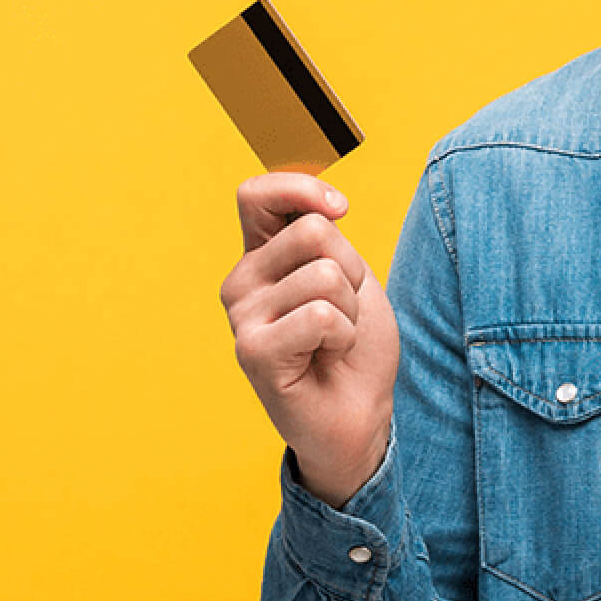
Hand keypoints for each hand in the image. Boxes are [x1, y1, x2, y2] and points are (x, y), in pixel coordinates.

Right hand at [221, 172, 398, 508]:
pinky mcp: (253, 352)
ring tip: (333, 339)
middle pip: (312, 231)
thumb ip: (324, 233)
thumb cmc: (352, 343)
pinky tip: (326, 358)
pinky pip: (321, 316)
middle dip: (351, 269)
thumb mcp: (348, 273)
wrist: (359, 413)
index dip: (303, 188)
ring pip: (326, 275)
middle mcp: (241, 282)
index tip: (340, 209)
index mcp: (260, 255)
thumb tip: (324, 207)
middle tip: (341, 311)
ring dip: (351, 310)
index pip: (257, 194)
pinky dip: (343, 336)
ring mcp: (242, 318)